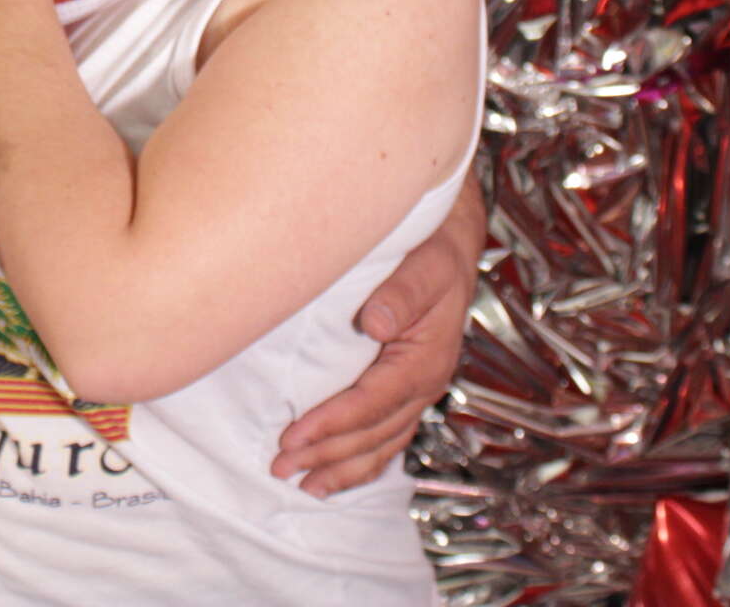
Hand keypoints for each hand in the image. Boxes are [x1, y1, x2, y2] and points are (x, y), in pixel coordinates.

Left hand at [271, 181, 482, 494]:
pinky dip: (362, 461)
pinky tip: (336, 475)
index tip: (292, 438)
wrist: (450, 243)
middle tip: (280, 467)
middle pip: (372, 433)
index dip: (331, 424)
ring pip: (380, 444)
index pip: (370, 403)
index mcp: (424, 358)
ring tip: (303, 487)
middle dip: (326, 455)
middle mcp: (424, 382)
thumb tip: (374, 322)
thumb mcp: (424, 265)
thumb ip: (400, 293)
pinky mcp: (408, 389)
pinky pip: (387, 437)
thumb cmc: (433, 250)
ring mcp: (417, 390)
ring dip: (342, 468)